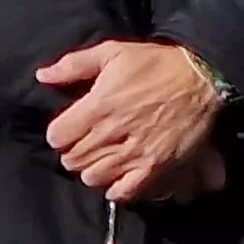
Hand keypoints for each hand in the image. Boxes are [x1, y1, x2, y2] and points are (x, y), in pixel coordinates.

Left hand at [39, 40, 222, 203]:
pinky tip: (118, 175)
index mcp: (98, 106)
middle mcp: (112, 133)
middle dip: (74, 152)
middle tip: (85, 143)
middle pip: (73, 160)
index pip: (57, 137)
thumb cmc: (156, 63)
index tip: (68, 129)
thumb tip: (42, 76)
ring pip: (93, 177)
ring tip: (102, 157)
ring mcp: (134, 152)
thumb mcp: (113, 52)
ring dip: (93, 169)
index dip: (59, 133)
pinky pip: (124, 191)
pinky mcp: (154, 166)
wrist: (201, 77)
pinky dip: (116, 188)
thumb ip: (74, 64)